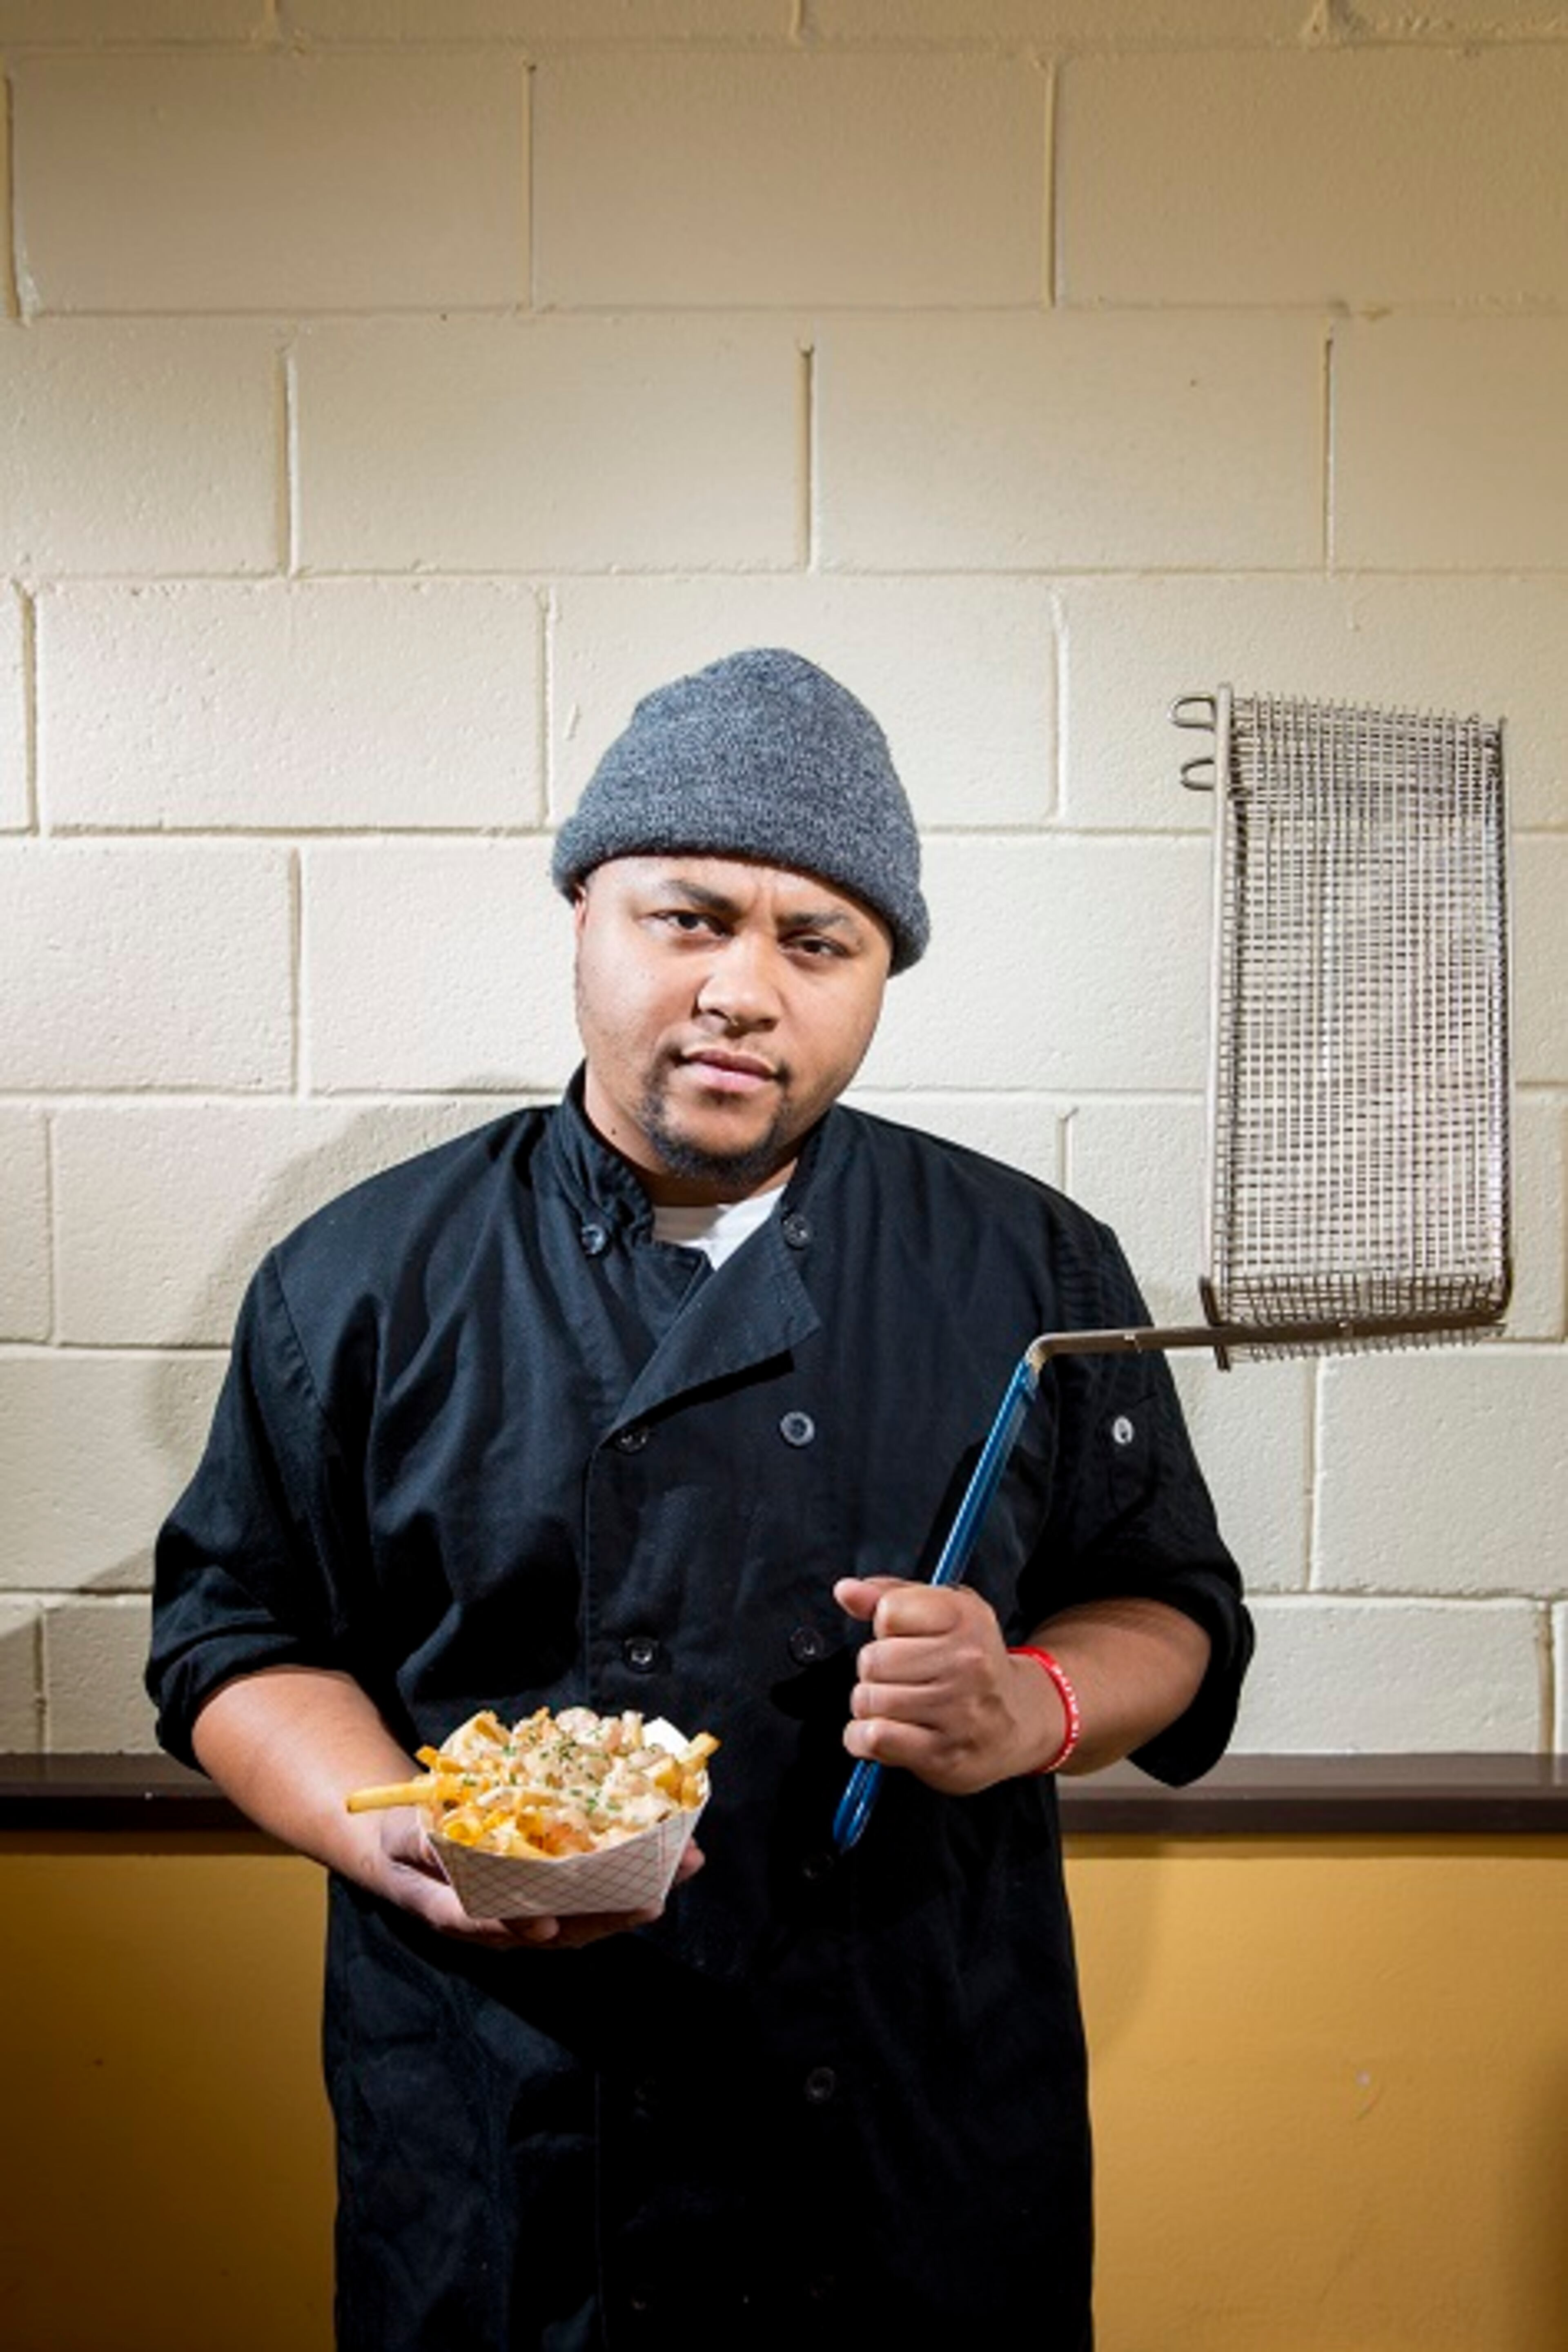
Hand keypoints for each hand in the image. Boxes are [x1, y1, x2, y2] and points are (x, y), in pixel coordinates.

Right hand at [367, 1807, 704, 1951]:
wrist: (406, 1848)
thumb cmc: (403, 1842)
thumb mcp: (401, 1840)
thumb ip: (422, 1846)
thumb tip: (442, 1843)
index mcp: (459, 1912)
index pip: (491, 1925)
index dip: (516, 1925)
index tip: (544, 1923)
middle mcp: (503, 1924)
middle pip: (562, 1929)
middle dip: (610, 1913)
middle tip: (654, 1897)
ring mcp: (531, 1914)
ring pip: (588, 1917)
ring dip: (636, 1896)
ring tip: (682, 1868)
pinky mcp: (551, 1897)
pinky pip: (593, 1897)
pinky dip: (630, 1880)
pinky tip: (668, 1861)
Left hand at [834, 1576, 1062, 1795]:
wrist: (1021, 1720)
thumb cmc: (971, 1661)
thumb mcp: (942, 1612)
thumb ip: (890, 1595)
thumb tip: (845, 1591)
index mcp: (965, 1617)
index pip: (887, 1613)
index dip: (885, 1628)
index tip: (904, 1638)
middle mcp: (966, 1662)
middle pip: (872, 1660)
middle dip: (874, 1671)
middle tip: (900, 1678)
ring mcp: (957, 1711)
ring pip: (868, 1699)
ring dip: (870, 1705)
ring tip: (897, 1705)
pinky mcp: (942, 1753)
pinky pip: (875, 1737)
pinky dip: (863, 1737)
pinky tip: (884, 1731)